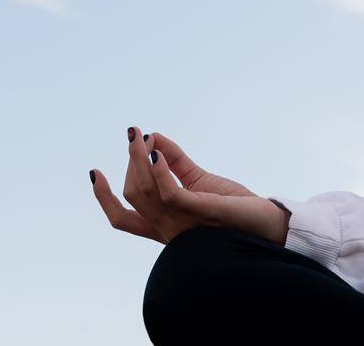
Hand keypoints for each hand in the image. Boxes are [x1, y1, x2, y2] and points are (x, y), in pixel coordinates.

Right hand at [90, 127, 291, 244]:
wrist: (268, 222)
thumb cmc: (235, 206)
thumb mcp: (199, 180)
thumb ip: (176, 162)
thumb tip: (153, 138)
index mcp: (165, 224)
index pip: (123, 218)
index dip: (103, 197)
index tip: (94, 171)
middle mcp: (169, 228)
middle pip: (131, 197)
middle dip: (127, 162)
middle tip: (133, 135)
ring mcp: (183, 223)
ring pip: (144, 192)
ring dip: (138, 159)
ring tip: (141, 136)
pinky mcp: (202, 211)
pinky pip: (171, 194)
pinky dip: (159, 171)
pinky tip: (157, 151)